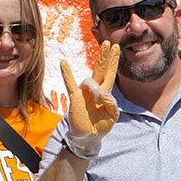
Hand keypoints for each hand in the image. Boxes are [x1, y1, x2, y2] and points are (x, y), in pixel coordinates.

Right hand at [60, 41, 119, 159]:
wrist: (88, 138)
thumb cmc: (101, 126)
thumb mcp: (112, 117)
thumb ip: (111, 104)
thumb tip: (102, 92)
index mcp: (106, 93)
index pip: (110, 73)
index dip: (114, 61)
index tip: (116, 47)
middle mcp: (95, 90)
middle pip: (100, 69)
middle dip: (104, 56)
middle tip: (107, 42)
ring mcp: (84, 92)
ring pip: (89, 80)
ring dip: (94, 88)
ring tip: (97, 98)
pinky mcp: (74, 98)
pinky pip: (70, 83)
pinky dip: (67, 73)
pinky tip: (64, 62)